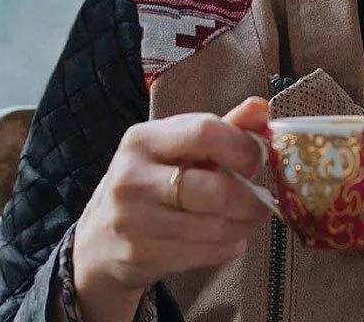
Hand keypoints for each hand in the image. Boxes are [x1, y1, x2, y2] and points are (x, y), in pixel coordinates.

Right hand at [72, 97, 272, 307]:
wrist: (99, 239)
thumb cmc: (149, 182)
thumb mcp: (175, 148)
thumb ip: (221, 127)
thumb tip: (262, 107)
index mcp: (142, 140)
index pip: (204, 132)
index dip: (242, 147)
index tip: (258, 159)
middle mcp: (132, 178)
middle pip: (213, 190)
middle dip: (250, 199)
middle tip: (264, 201)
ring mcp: (133, 220)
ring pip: (212, 227)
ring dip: (243, 226)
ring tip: (251, 219)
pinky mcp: (140, 255)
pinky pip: (202, 253)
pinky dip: (227, 247)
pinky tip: (232, 239)